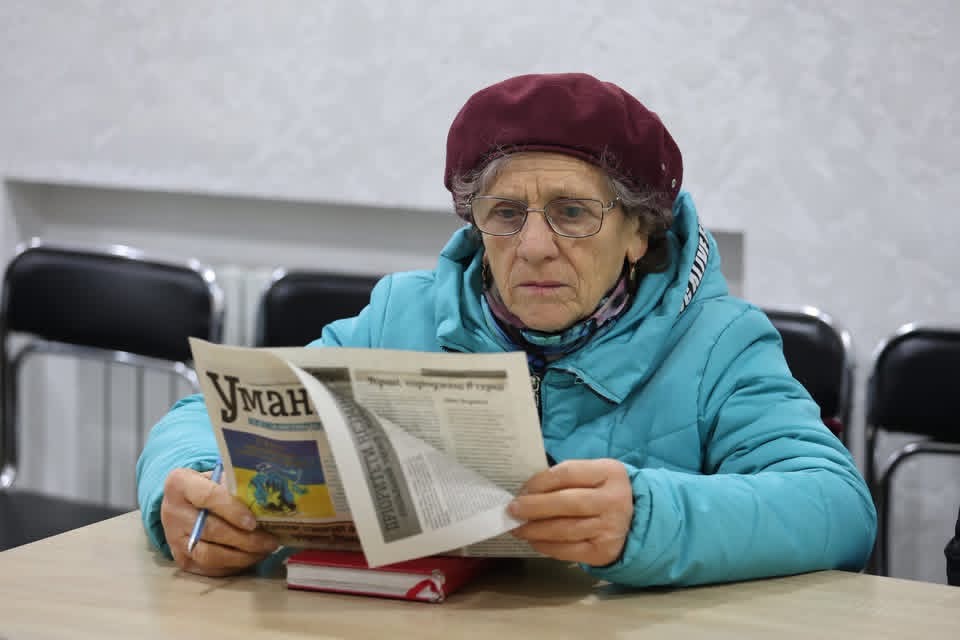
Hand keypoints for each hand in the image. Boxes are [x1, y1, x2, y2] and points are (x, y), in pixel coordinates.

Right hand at [160, 467, 279, 576]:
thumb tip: (268, 501)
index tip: (253, 522)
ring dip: (242, 557)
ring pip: (210, 555)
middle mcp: (173, 512)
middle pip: (211, 530)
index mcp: (180, 484)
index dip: (232, 510)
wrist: (181, 504)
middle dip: (245, 539)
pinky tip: (252, 558)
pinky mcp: (181, 560)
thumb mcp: (218, 476)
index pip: (208, 497)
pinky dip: (234, 566)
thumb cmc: (207, 486)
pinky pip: (210, 569)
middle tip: (270, 541)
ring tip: (264, 551)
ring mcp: (174, 539)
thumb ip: (236, 485)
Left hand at [508, 458, 632, 566]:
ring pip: (564, 529)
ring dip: (535, 530)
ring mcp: (610, 528)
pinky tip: (535, 541)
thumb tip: (526, 492)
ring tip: (518, 528)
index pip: (567, 474)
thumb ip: (565, 479)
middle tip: (512, 510)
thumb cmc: (602, 492)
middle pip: (566, 503)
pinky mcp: (604, 551)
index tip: (522, 490)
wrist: (636, 519)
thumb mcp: (592, 475)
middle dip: (534, 507)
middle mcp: (613, 500)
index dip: (539, 482)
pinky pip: (568, 550)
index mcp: (609, 472)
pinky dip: (547, 546)